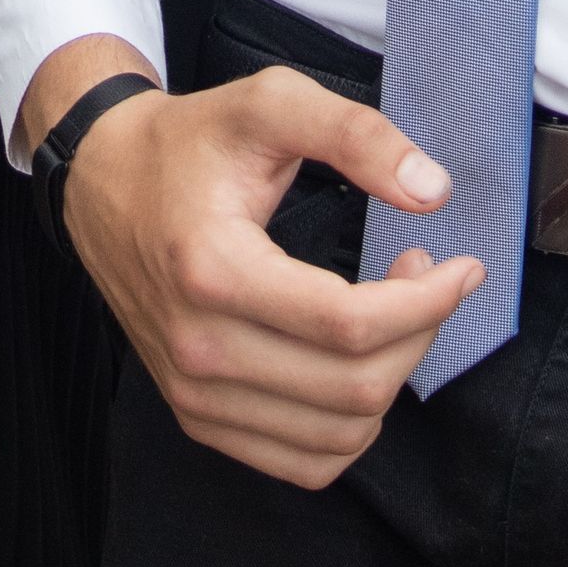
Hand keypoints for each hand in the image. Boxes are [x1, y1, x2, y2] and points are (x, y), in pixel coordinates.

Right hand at [51, 57, 482, 488]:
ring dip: (392, 379)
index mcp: (212, 270)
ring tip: (389, 314)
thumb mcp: (270, 103)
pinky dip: (353, 425)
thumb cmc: (189, 143)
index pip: (350, 326)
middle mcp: (197, 347)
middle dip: (418, 334)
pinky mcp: (198, 417)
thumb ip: (355, 134)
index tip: (464, 266)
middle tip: (422, 276)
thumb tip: (433, 190)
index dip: (429, 302)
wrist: (103, 182)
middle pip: (355, 387)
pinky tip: (355, 363)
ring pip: (339, 435)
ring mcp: (193, 393)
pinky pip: (306, 462)